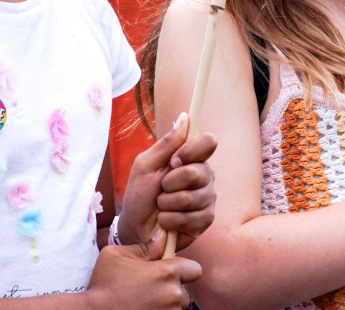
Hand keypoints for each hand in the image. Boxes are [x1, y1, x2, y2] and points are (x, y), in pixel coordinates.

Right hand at [84, 230, 201, 307]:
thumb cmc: (104, 284)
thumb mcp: (118, 255)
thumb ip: (145, 247)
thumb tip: (163, 239)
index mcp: (166, 272)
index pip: (195, 269)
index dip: (184, 270)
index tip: (170, 272)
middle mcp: (173, 294)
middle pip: (185, 292)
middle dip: (173, 290)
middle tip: (151, 290)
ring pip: (177, 308)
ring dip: (166, 305)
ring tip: (144, 301)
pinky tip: (143, 309)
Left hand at [119, 113, 217, 249]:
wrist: (135, 227)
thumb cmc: (140, 194)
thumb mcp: (146, 165)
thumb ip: (166, 143)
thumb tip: (185, 117)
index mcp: (192, 158)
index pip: (209, 141)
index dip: (191, 150)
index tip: (174, 160)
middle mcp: (205, 176)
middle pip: (197, 172)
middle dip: (170, 183)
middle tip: (161, 188)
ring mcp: (207, 198)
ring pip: (191, 198)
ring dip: (167, 204)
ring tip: (162, 207)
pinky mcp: (205, 220)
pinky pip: (190, 218)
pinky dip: (170, 220)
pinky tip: (166, 221)